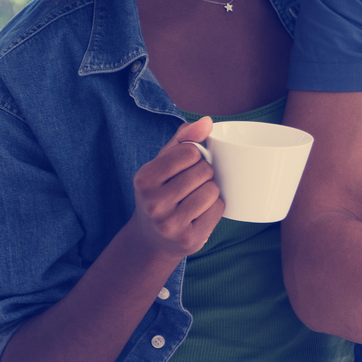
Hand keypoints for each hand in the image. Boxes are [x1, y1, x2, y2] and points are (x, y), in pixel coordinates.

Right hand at [120, 116, 222, 259]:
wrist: (151, 240)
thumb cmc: (161, 193)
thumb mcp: (162, 164)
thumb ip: (183, 139)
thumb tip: (207, 121)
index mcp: (144, 179)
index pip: (189, 152)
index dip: (195, 156)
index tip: (186, 166)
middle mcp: (153, 203)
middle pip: (203, 171)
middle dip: (204, 174)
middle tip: (190, 185)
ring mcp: (170, 224)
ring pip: (212, 191)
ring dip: (210, 191)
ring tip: (194, 199)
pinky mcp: (188, 240)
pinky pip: (218, 209)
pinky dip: (214, 208)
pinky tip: (199, 213)